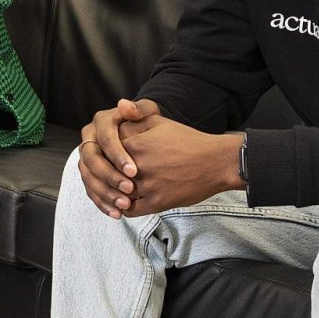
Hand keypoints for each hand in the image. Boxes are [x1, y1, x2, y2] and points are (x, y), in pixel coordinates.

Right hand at [78, 98, 159, 217]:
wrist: (144, 136)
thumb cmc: (148, 124)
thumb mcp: (148, 112)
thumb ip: (139, 109)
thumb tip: (124, 105)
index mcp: (100, 123)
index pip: (104, 139)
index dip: (117, 156)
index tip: (134, 171)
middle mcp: (89, 139)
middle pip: (92, 160)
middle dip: (110, 177)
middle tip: (130, 189)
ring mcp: (86, 158)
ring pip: (88, 177)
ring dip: (105, 193)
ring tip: (124, 205)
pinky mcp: (89, 174)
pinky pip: (90, 190)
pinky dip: (102, 203)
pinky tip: (117, 214)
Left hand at [113, 118, 244, 216]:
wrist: (216, 162)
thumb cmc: (187, 140)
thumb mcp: (160, 122)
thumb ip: (136, 117)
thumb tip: (118, 106)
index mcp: (134, 143)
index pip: (104, 152)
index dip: (102, 156)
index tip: (102, 158)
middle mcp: (137, 165)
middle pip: (107, 173)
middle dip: (104, 176)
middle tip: (102, 177)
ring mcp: (147, 185)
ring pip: (116, 193)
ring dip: (112, 194)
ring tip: (112, 191)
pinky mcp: (157, 202)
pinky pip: (130, 210)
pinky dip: (123, 208)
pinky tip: (124, 204)